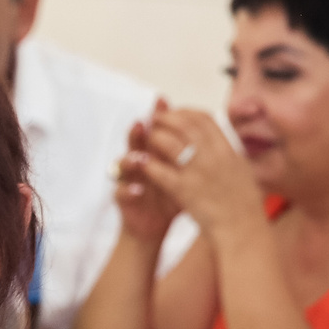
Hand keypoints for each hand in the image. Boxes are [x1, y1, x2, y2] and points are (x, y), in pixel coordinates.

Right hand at [110, 105, 181, 246]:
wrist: (153, 227)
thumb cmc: (169, 199)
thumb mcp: (182, 174)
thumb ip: (188, 151)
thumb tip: (208, 126)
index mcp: (152, 155)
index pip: (152, 131)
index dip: (156, 117)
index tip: (162, 101)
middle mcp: (137, 165)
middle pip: (134, 143)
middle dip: (137, 133)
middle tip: (142, 123)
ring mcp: (127, 181)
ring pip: (122, 165)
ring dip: (130, 160)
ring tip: (139, 158)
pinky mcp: (123, 201)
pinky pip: (121, 193)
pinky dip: (128, 191)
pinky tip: (137, 190)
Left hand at [126, 106, 262, 235]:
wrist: (244, 232)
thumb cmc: (245, 207)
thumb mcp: (242, 172)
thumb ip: (229, 155)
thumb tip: (222, 141)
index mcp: (228, 151)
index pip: (205, 119)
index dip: (186, 112)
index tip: (176, 113)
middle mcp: (214, 157)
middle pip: (184, 125)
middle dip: (166, 118)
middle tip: (154, 119)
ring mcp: (199, 173)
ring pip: (169, 143)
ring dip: (154, 137)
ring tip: (146, 139)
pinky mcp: (185, 191)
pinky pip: (160, 171)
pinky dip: (148, 163)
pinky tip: (141, 161)